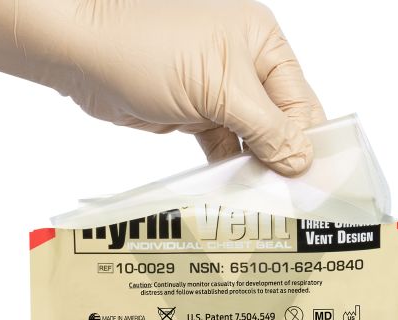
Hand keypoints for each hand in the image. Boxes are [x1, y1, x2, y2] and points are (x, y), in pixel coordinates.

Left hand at [0, 0, 324, 175]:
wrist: (87, 57)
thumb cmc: (151, 51)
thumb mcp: (221, 90)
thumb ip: (267, 128)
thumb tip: (302, 160)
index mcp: (263, 44)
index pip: (300, 102)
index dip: (306, 142)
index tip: (310, 183)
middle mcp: (245, 67)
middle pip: (278, 122)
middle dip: (282, 157)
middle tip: (289, 197)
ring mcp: (220, 92)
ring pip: (251, 138)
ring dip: (255, 166)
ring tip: (265, 198)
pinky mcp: (197, 114)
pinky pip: (225, 146)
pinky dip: (229, 167)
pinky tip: (236, 188)